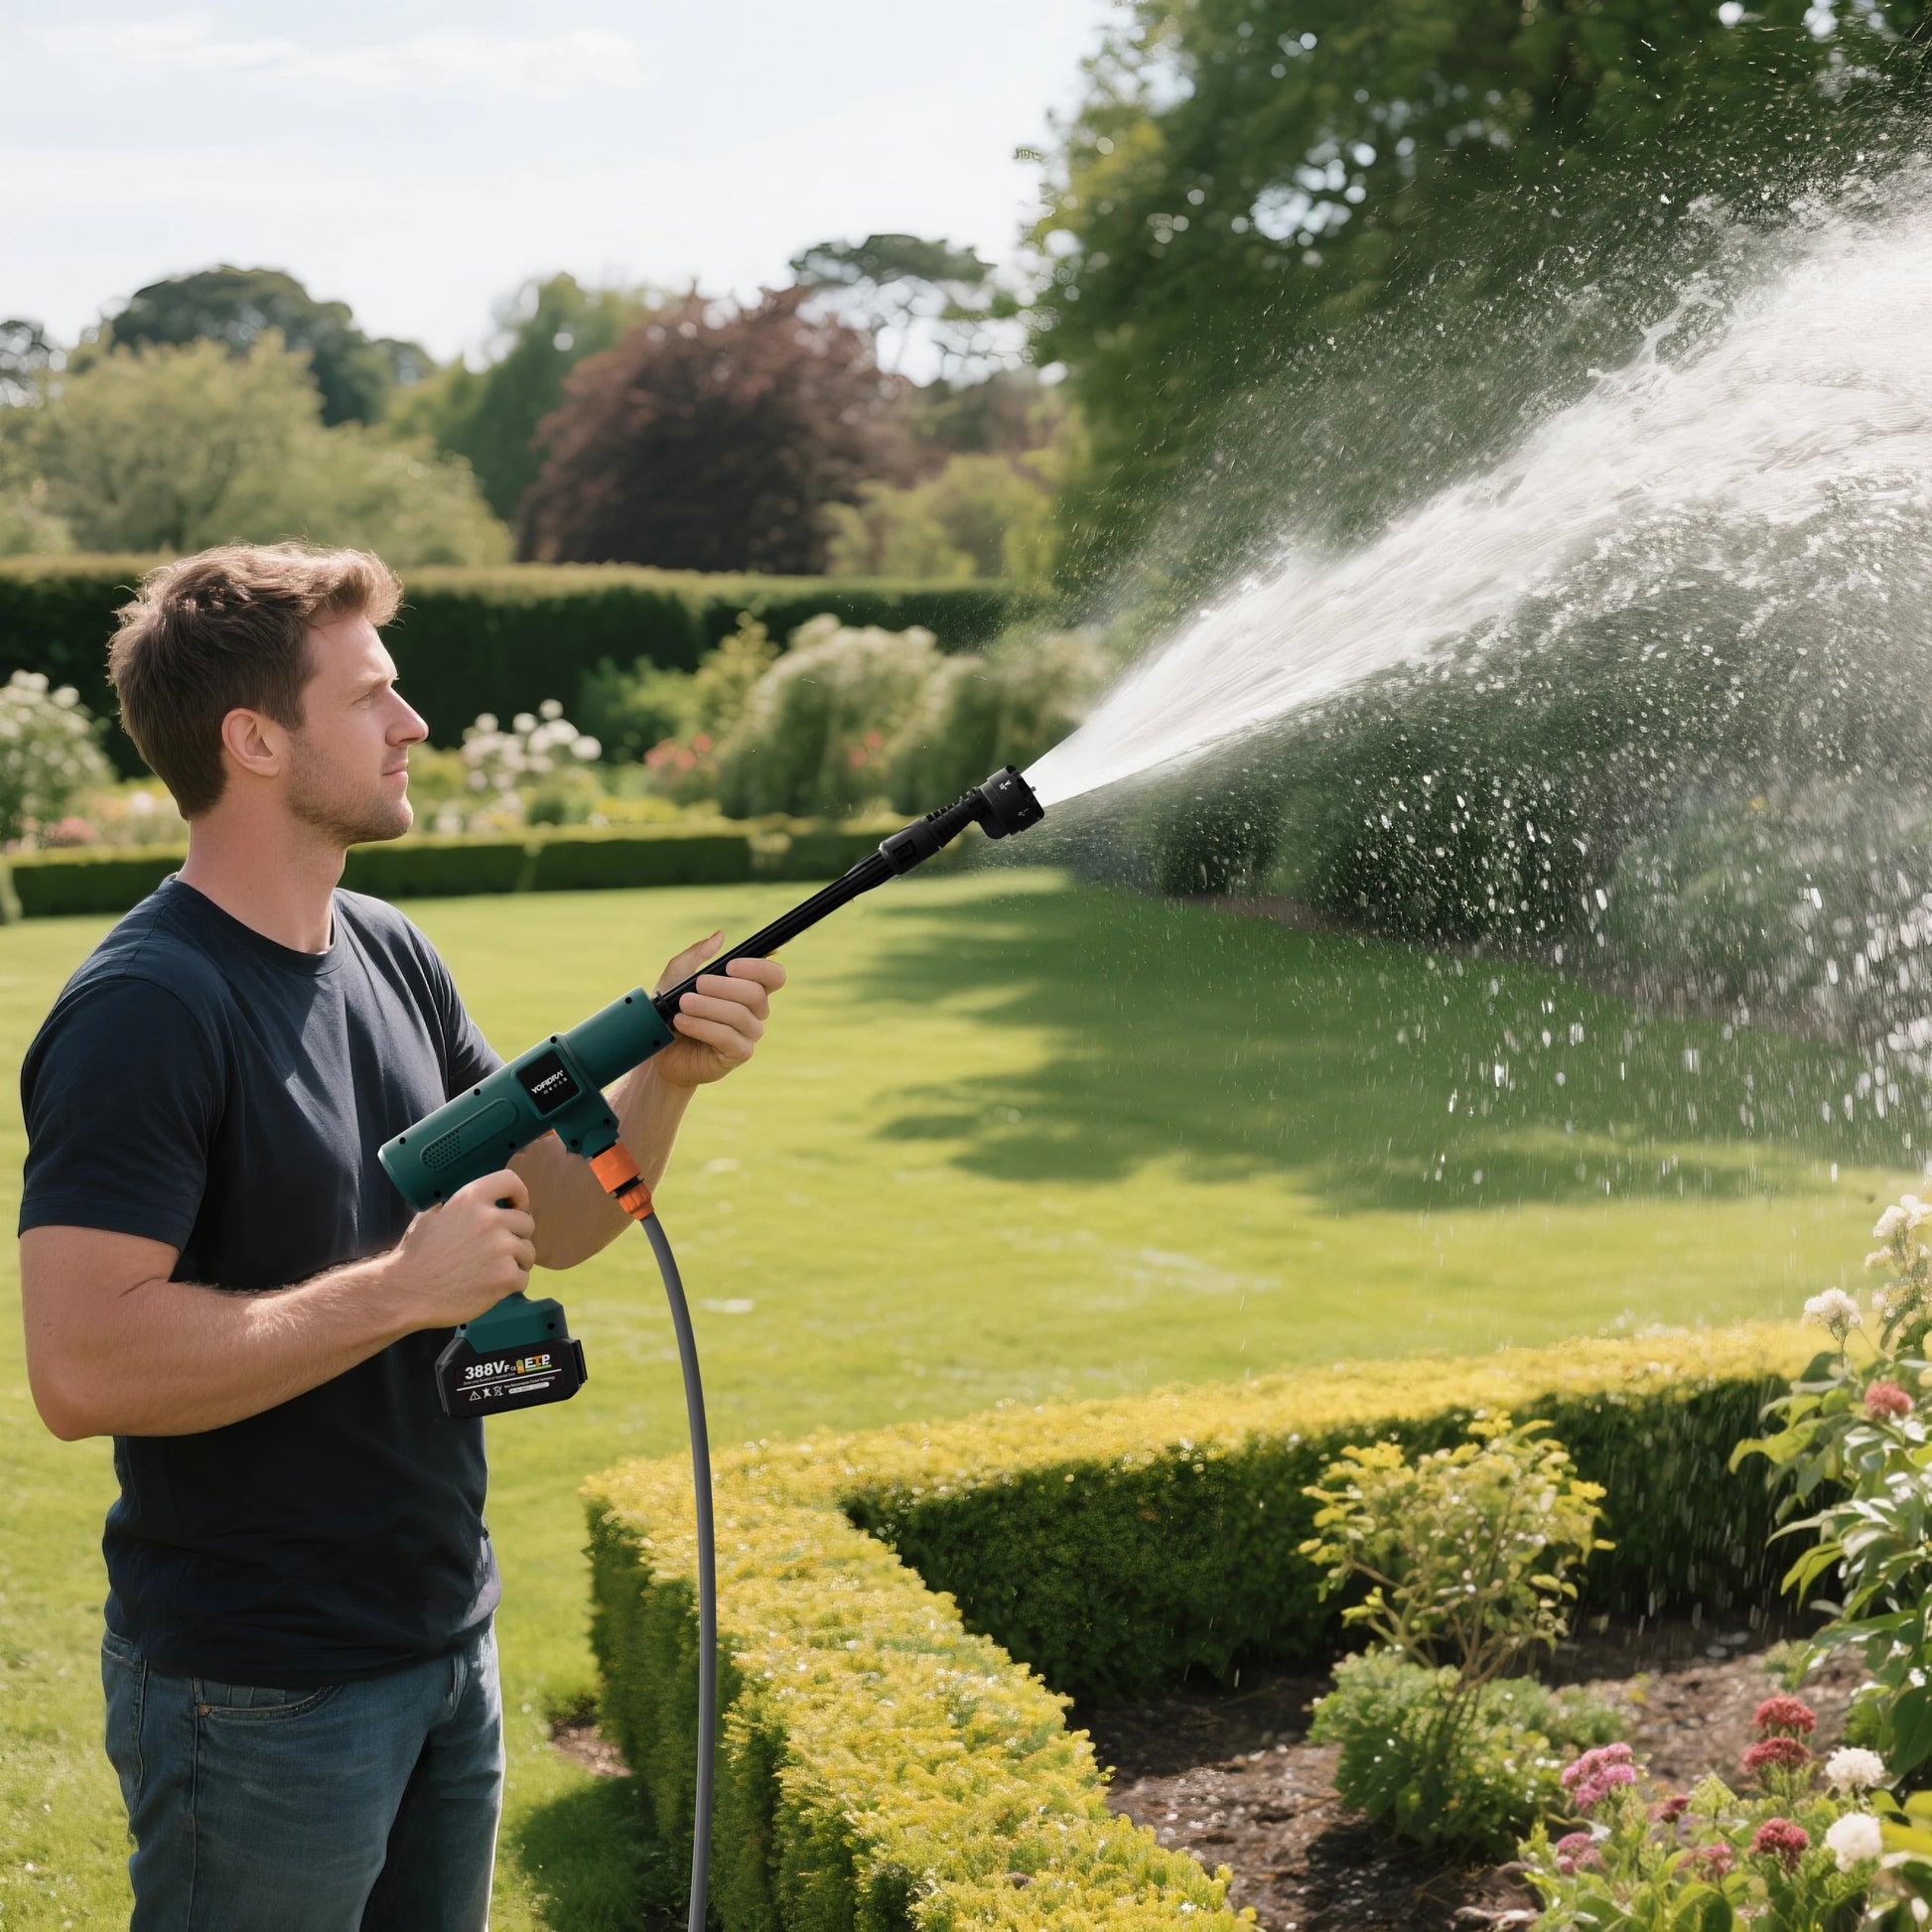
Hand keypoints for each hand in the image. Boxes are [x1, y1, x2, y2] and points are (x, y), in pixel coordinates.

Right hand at [388, 1170, 536, 1328]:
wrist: (407, 1292)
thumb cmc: (416, 1257)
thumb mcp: (431, 1216)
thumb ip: (457, 1206)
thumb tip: (472, 1202)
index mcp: (471, 1199)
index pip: (511, 1182)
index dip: (519, 1196)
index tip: (516, 1208)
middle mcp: (490, 1219)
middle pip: (526, 1222)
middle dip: (515, 1237)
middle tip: (494, 1251)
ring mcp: (501, 1248)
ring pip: (528, 1252)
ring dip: (515, 1262)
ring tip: (489, 1271)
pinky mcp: (505, 1277)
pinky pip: (523, 1277)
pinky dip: (510, 1284)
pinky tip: (489, 1286)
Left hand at [651, 930, 786, 1089]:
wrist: (660, 1050)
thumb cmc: (672, 1011)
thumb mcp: (677, 977)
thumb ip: (697, 955)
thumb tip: (720, 936)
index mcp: (749, 990)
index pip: (774, 976)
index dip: (760, 967)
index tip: (730, 965)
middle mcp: (756, 1012)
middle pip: (755, 993)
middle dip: (723, 986)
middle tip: (697, 984)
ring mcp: (749, 1034)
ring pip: (739, 1014)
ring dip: (708, 1006)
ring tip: (683, 1004)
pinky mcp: (739, 1054)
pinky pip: (727, 1037)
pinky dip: (702, 1026)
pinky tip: (683, 1022)